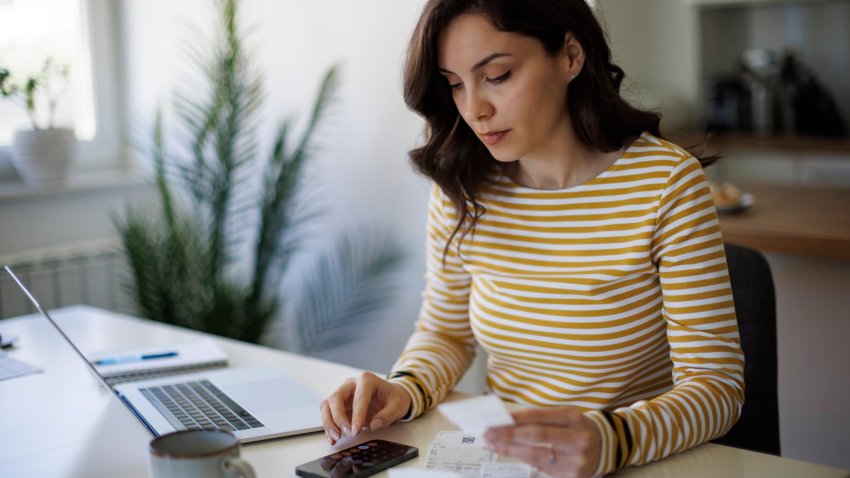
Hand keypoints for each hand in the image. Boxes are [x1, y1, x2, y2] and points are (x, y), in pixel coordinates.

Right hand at [320, 371, 411, 444]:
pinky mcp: (339, 404)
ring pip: (328, 405)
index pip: (359, 397)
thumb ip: (387, 415)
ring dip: (329, 422)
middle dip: (339, 417)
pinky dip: (328, 425)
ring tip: (336, 438)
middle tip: (347, 433)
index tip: (356, 430)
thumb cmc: (393, 398)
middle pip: (336, 397)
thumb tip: (375, 425)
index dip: (357, 415)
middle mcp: (351, 384)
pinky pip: (328, 413)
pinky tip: (332, 437)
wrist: (390, 397)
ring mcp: (343, 393)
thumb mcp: (398, 406)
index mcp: (366, 380)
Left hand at [483, 406, 600, 477]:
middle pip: (537, 436)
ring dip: (510, 449)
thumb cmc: (577, 427)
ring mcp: (576, 460)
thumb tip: (507, 420)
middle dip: (509, 435)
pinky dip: (523, 458)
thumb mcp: (565, 415)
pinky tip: (509, 452)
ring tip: (492, 444)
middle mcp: (577, 439)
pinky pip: (541, 467)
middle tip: (488, 433)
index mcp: (574, 418)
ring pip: (536, 454)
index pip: (540, 416)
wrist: (605, 447)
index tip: (496, 420)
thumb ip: (540, 417)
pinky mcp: (572, 476)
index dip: (516, 419)